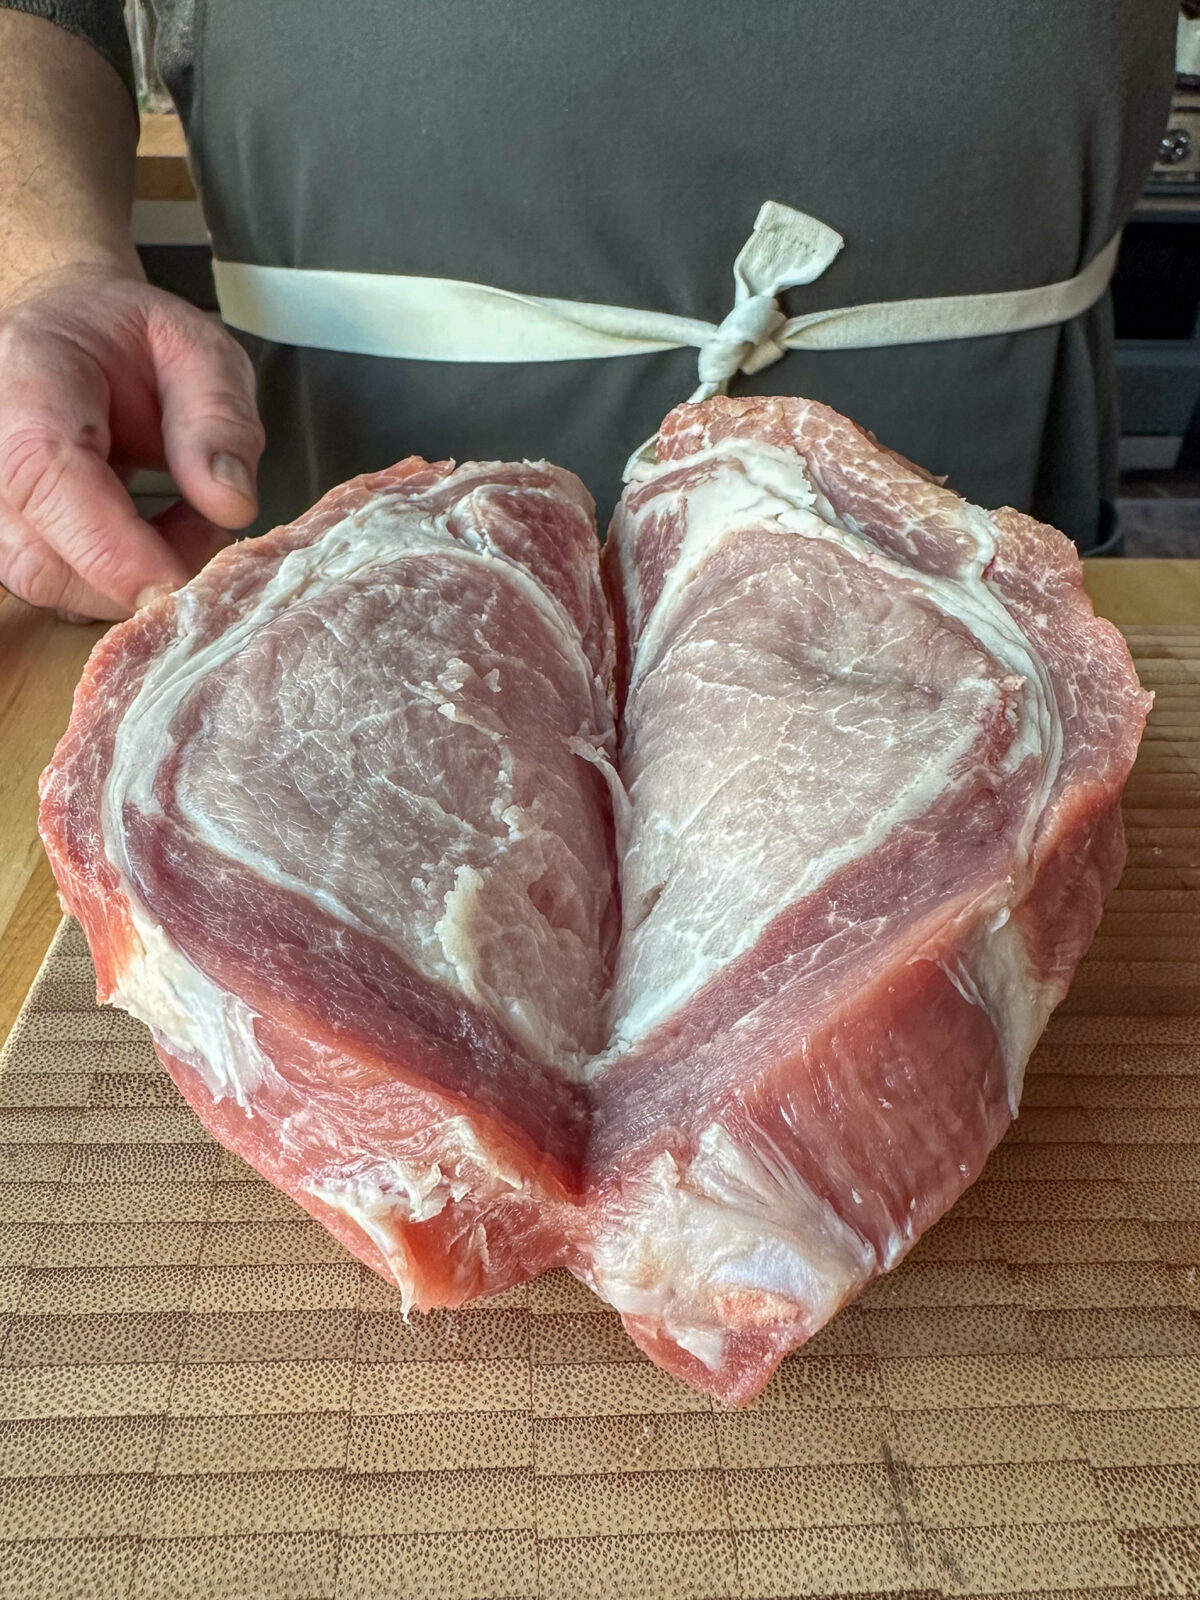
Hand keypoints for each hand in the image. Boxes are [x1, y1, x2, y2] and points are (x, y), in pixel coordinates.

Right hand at [0, 268, 264, 620]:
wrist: (69, 331)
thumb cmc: (127, 338)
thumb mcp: (198, 350)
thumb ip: (220, 419)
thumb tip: (232, 504)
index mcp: (28, 382)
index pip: (46, 477)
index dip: (115, 549)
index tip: (184, 582)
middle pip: (41, 557)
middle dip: (139, 575)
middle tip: (209, 533)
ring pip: (45, 583)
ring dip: (131, 580)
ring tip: (185, 524)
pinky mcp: (4, 533)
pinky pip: (54, 586)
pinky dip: (115, 580)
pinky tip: (152, 539)